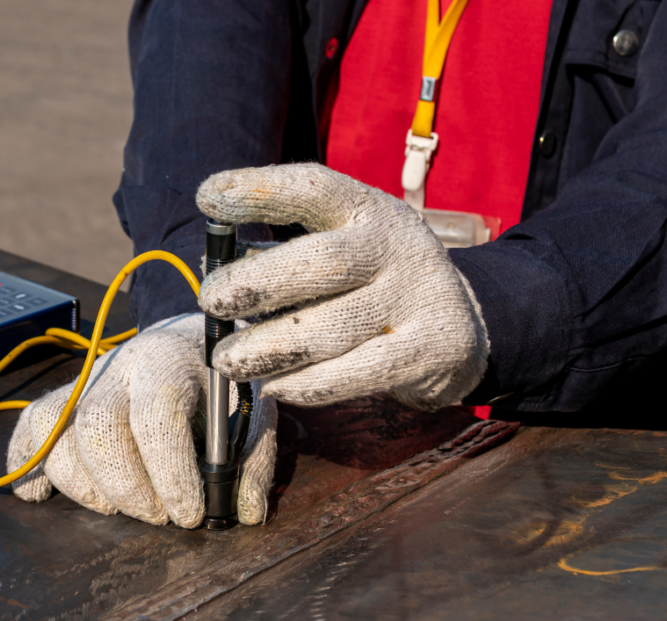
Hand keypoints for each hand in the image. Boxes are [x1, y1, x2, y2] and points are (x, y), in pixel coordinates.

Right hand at [6, 314, 277, 526]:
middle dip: (127, 488)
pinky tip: (42, 495)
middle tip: (158, 517)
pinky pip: (29, 430)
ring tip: (122, 506)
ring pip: (57, 437)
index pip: (156, 416)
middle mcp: (117, 366)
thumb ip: (251, 459)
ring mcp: (83, 383)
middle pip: (97, 429)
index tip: (189, 514)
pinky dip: (28, 467)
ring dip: (86, 489)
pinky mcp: (61, 400)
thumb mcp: (252, 410)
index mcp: (168, 361)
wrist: (188, 343)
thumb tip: (243, 512)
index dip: (169, 473)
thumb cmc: (222, 385)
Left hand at [196, 163, 488, 410]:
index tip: (209, 198)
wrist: (457, 327)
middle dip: (258, 283)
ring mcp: (416, 297)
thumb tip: (214, 270)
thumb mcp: (340, 249)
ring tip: (228, 361)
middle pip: (323, 262)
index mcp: (366, 210)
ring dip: (270, 347)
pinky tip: (275, 386)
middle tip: (212, 301)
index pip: (314, 189)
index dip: (261, 190)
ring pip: (333, 327)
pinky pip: (359, 372)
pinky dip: (309, 383)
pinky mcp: (430, 348)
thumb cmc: (370, 283)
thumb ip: (283, 255)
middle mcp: (396, 246)